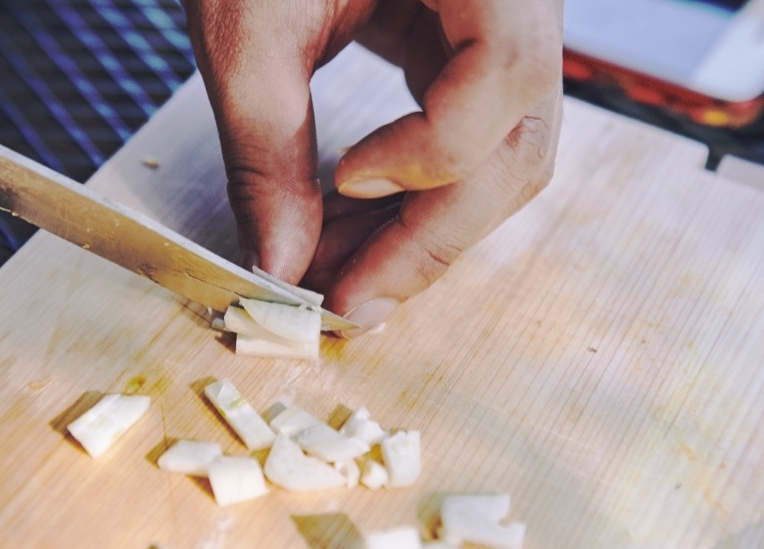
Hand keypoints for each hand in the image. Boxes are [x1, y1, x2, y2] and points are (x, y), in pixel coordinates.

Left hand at [183, 0, 562, 334]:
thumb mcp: (245, 25)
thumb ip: (263, 149)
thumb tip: (279, 266)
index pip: (505, 74)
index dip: (431, 148)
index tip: (344, 181)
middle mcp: (518, 1)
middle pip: (517, 147)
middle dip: (430, 239)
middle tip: (347, 302)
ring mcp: (503, 30)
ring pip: (501, 162)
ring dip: (423, 232)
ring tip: (338, 271)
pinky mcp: (470, 52)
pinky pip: (468, 144)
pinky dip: (413, 196)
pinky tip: (351, 221)